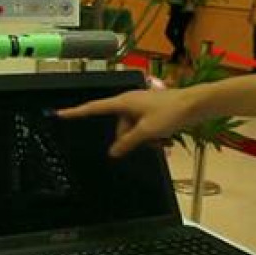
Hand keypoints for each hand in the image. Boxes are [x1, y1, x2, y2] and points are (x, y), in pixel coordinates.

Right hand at [59, 87, 201, 157]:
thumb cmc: (170, 112)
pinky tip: (164, 140)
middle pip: (119, 127)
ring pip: (132, 130)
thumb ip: (128, 142)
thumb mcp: (147, 131)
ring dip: (143, 140)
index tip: (59, 114)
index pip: (93, 108)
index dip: (75, 112)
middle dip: (129, 140)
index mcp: (123, 102)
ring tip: (161, 142)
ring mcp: (141, 107)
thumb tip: (113, 152)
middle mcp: (129, 102)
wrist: (196, 104)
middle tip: (148, 143)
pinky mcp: (151, 112)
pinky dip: (151, 136)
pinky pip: (143, 129)